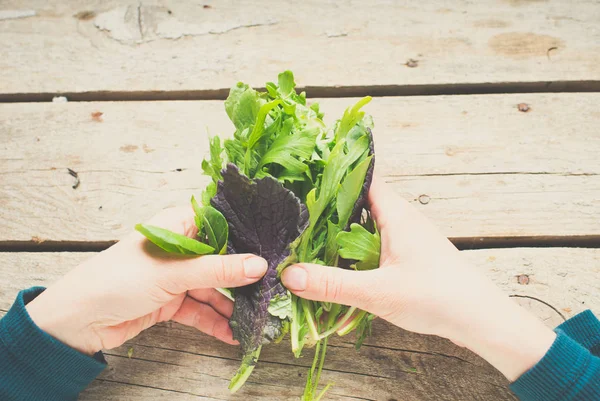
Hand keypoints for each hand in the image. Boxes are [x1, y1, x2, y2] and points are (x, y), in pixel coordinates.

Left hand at [26, 207, 266, 354]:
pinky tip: (233, 333)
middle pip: (221, 260)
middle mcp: (180, 248)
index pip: (222, 226)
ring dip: (232, 305)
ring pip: (213, 288)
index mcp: (178, 225)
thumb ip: (218, 270)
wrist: (78, 320)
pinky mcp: (171, 301)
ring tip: (256, 318)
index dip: (248, 238)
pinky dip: (215, 322)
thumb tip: (260, 265)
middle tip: (272, 290)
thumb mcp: (173, 272)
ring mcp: (175, 276)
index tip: (276, 250)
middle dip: (244, 278)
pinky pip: (200, 310)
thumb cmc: (119, 279)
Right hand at [282, 178, 555, 381]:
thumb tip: (289, 275)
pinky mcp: (409, 258)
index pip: (361, 178)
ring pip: (365, 229)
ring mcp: (406, 238)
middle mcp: (401, 219)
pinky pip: (374, 249)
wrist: (482, 320)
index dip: (332, 175)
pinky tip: (339, 277)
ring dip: (341, 239)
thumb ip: (332, 284)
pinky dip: (355, 258)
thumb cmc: (437, 297)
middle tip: (294, 218)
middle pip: (357, 204)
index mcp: (396, 213)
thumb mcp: (378, 292)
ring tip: (308, 246)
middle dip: (328, 212)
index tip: (301, 179)